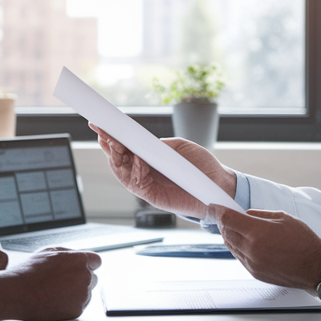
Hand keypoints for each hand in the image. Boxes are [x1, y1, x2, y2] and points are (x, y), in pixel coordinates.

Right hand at [6, 248, 101, 320]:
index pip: (96, 261)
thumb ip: (69, 253)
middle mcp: (85, 276)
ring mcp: (82, 295)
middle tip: (62, 282)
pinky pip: (79, 306)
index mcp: (79, 260)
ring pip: (86, 293)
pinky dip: (70, 305)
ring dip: (76, 293)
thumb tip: (80, 256)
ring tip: (54, 292)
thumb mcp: (49, 252)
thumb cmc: (29, 272)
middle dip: (81, 279)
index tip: (79, 269)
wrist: (16, 293)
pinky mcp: (77, 310)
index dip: (87, 265)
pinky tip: (54, 301)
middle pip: (93, 278)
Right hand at [91, 124, 234, 218]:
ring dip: (115, 158)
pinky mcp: (153, 197)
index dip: (112, 136)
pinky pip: (136, 185)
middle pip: (119, 160)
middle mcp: (143, 172)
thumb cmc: (201, 165)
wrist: (219, 184)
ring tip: (111, 143)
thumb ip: (159, 144)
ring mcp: (146, 186)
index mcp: (148, 158)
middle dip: (108, 145)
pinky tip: (136, 159)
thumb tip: (141, 140)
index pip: (125, 147)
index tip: (101, 123)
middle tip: (101, 131)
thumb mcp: (179, 147)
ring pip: (122, 173)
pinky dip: (134, 172)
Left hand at [212, 207, 320, 292]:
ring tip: (239, 229)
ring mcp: (252, 263)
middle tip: (227, 216)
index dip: (218, 211)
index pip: (228, 219)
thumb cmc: (303, 241)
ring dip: (230, 236)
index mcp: (258, 232)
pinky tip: (248, 242)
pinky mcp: (255, 273)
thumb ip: (259, 215)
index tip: (214, 207)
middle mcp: (252, 249)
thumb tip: (243, 214)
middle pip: (226, 233)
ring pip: (230, 246)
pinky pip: (239, 257)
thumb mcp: (282, 217)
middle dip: (224, 223)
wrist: (315, 266)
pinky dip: (238, 248)